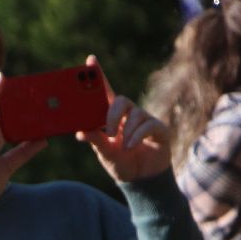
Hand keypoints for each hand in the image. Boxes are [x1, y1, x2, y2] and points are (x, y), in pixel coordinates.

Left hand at [77, 56, 170, 183]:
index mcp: (113, 118)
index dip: (98, 76)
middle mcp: (129, 115)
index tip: (90, 60)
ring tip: (123, 147)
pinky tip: (131, 147)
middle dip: (113, 113)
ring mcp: (146, 121)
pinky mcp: (159, 130)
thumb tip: (81, 132)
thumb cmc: (121, 162)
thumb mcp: (105, 153)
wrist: (141, 180)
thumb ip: (95, 141)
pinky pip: (149, 126)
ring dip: (127, 131)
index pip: (105, 93)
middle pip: (122, 100)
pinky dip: (138, 136)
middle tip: (108, 130)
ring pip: (136, 114)